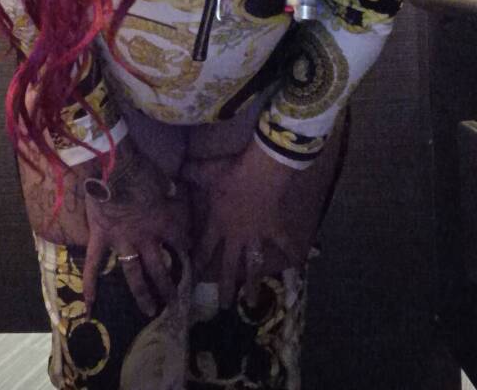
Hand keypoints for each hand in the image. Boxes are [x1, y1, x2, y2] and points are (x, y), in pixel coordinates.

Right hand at [83, 139, 188, 318]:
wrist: (112, 165)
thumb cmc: (139, 168)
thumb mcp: (160, 179)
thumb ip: (166, 190)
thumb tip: (172, 191)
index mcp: (162, 221)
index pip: (179, 240)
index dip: (185, 249)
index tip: (190, 258)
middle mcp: (145, 238)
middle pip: (160, 267)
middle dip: (168, 286)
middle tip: (174, 303)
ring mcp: (122, 241)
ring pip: (134, 273)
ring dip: (142, 293)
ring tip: (150, 311)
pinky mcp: (101, 238)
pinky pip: (94, 265)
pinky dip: (91, 285)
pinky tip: (90, 307)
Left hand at [181, 130, 341, 308]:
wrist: (260, 174)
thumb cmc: (231, 174)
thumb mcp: (206, 172)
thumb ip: (190, 172)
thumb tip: (177, 169)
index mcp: (218, 224)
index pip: (205, 249)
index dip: (199, 263)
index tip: (194, 280)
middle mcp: (236, 236)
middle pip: (229, 266)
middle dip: (226, 287)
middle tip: (224, 306)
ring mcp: (256, 235)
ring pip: (254, 265)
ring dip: (253, 284)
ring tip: (252, 303)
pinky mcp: (274, 228)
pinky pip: (284, 243)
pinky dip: (292, 253)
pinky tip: (300, 265)